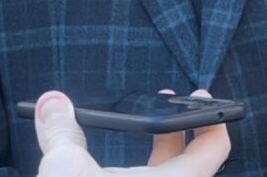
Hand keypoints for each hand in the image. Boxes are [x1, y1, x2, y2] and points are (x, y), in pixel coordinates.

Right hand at [34, 89, 230, 176]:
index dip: (213, 119)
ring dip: (157, 161)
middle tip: (163, 106)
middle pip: (190, 164)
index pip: (215, 150)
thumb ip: (60, 132)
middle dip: (176, 133)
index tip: (199, 97)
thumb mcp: (64, 172)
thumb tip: (52, 101)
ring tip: (140, 138)